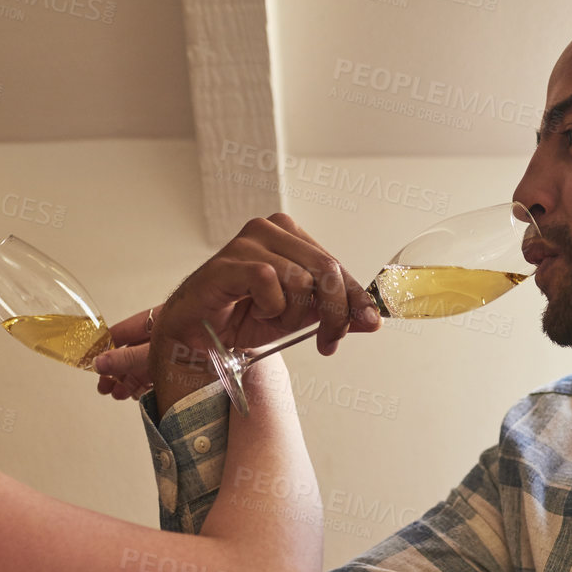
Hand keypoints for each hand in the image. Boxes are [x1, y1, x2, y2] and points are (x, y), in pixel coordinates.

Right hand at [100, 214, 380, 411]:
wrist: (198, 334)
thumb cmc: (243, 317)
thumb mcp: (298, 316)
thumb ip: (332, 312)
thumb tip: (373, 320)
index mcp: (291, 235)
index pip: (335, 264)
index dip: (357, 297)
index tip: (371, 323)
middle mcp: (272, 229)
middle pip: (327, 269)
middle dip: (335, 312)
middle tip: (328, 342)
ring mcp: (250, 240)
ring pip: (301, 279)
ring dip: (292, 313)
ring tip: (271, 319)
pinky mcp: (232, 260)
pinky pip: (271, 282)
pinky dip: (270, 306)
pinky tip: (254, 309)